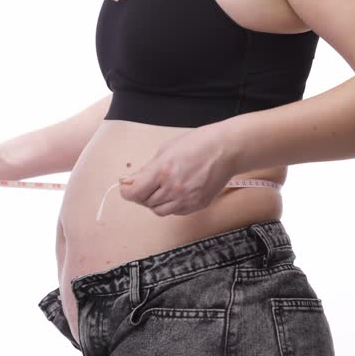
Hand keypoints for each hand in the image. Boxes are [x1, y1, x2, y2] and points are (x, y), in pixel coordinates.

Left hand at [118, 125, 236, 216]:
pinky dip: (171, 205)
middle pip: (146, 203)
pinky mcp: (197, 205)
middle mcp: (174, 189)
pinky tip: (177, 192)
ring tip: (162, 189)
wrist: (227, 150)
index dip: (127, 192)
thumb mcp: (167, 150)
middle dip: (142, 195)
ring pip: (160, 211)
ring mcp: (187, 200)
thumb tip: (132, 181)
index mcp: (163, 171)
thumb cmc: (199, 143)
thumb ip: (148, 169)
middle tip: (146, 185)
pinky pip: (176, 212)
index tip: (127, 189)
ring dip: (155, 202)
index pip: (135, 193)